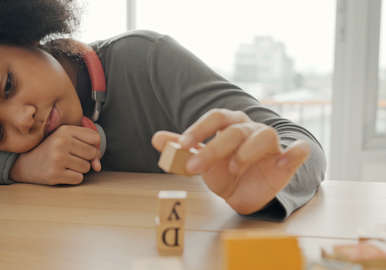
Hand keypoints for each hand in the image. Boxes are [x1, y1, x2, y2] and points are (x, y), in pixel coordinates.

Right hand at [10, 124, 100, 184]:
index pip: (95, 138)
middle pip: (93, 153)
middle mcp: (61, 143)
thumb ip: (87, 146)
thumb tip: (98, 165)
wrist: (23, 164)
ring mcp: (58, 159)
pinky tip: (62, 172)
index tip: (85, 149)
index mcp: (64, 130)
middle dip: (87, 158)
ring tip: (65, 164)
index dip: (94, 146)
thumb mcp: (65, 139)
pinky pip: (78, 178)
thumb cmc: (49, 150)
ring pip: (87, 167)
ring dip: (79, 169)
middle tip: (72, 157)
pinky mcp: (55, 174)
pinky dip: (73, 178)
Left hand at [152, 109, 309, 214]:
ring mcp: (271, 143)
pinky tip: (286, 160)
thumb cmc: (224, 171)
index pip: (215, 117)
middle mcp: (250, 129)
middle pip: (233, 131)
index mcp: (230, 124)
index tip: (182, 145)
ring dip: (246, 152)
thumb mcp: (201, 161)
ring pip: (263, 136)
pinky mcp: (288, 159)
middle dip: (212, 149)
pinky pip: (298, 151)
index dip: (199, 129)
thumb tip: (156, 138)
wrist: (248, 191)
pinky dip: (296, 153)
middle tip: (193, 168)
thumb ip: (181, 149)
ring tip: (233, 169)